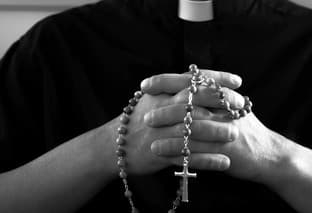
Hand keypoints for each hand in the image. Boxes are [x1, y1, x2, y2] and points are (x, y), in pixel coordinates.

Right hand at [105, 70, 242, 175]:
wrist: (113, 146)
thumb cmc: (137, 120)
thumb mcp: (150, 99)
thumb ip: (172, 90)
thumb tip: (198, 81)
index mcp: (161, 95)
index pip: (192, 81)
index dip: (216, 78)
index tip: (237, 80)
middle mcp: (162, 111)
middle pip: (195, 102)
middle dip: (221, 102)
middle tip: (242, 104)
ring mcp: (161, 133)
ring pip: (193, 131)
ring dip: (217, 132)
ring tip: (236, 134)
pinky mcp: (161, 155)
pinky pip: (188, 158)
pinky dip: (207, 160)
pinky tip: (225, 163)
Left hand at [145, 94, 292, 185]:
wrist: (268, 154)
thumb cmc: (242, 128)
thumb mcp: (230, 106)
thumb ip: (209, 95)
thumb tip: (183, 83)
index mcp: (222, 94)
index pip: (191, 80)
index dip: (166, 81)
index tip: (144, 85)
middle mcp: (224, 109)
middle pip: (190, 103)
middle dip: (165, 109)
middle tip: (145, 116)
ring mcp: (226, 129)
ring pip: (193, 128)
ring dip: (169, 134)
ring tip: (149, 139)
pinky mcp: (227, 151)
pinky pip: (198, 151)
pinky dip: (179, 152)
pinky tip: (163, 154)